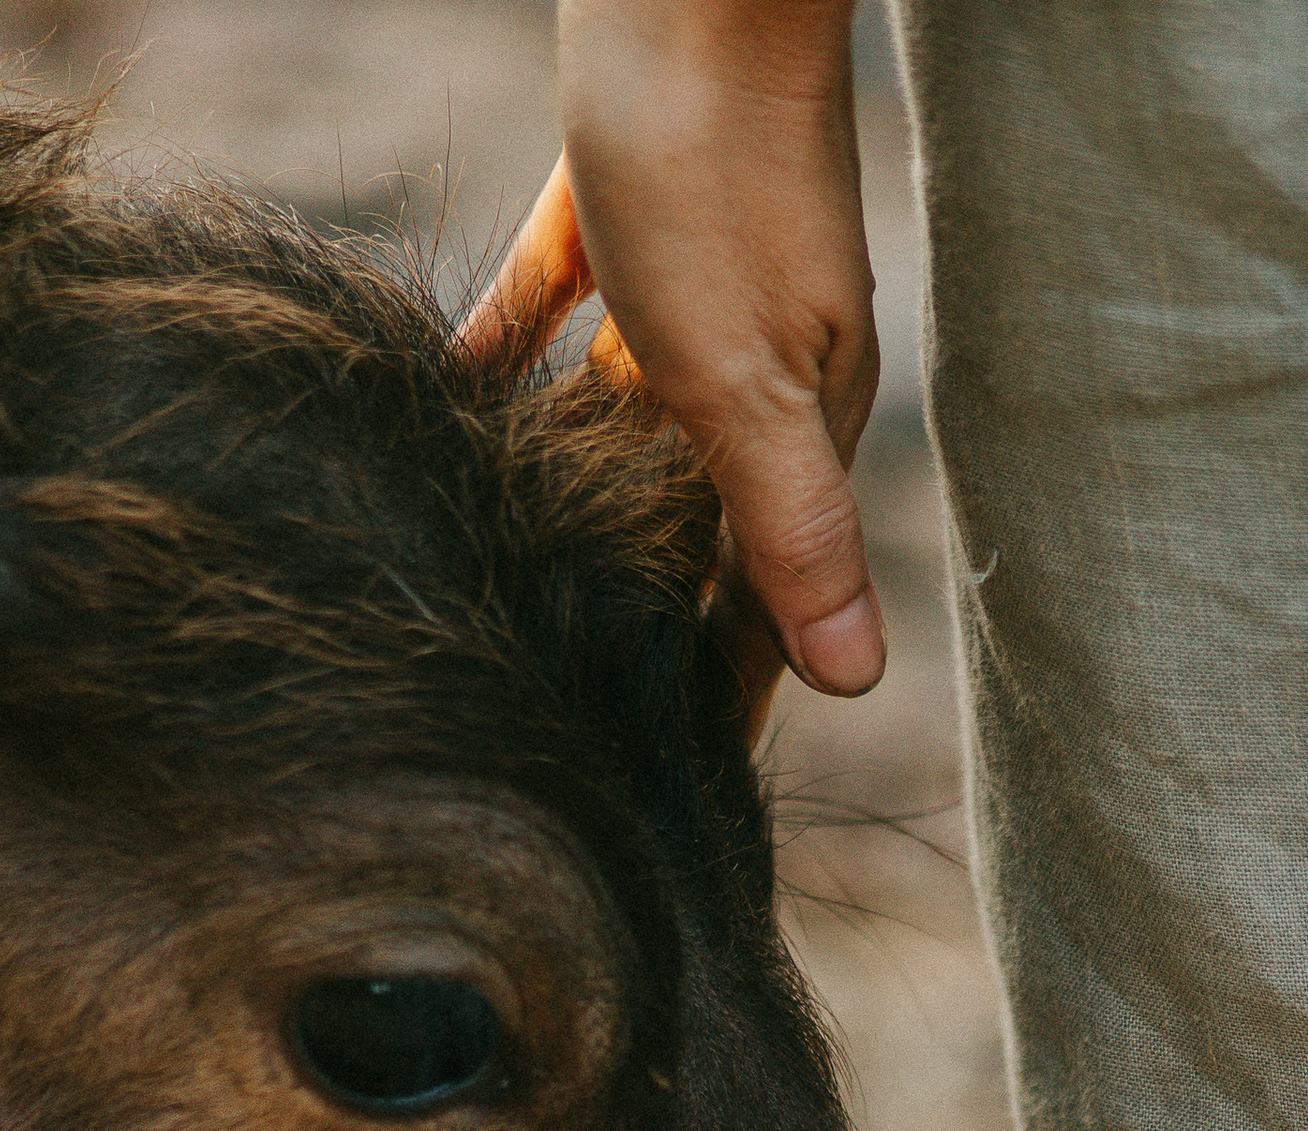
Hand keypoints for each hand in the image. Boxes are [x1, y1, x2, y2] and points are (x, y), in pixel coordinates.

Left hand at [463, 0, 885, 697]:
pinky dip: (510, 369)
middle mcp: (749, 369)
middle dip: (652, 621)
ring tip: (519, 599)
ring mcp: (687, 290)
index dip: (730, 696)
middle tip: (586, 728)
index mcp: (795, 419)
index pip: (766, 595)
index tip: (680, 791)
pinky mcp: (615, 210)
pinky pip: (554, 317)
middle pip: (694, 528)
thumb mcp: (745, 376)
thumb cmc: (713, 163)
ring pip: (627, 439)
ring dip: (585, 514)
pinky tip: (452, 410)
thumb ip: (789, 527)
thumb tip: (855, 681)